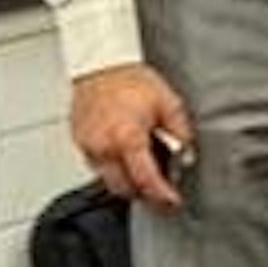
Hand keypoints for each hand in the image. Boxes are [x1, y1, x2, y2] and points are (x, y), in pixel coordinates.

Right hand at [69, 58, 194, 209]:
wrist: (101, 65)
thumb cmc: (131, 80)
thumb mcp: (169, 103)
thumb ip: (181, 133)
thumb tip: (187, 156)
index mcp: (127, 137)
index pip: (145, 180)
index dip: (161, 196)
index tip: (172, 201)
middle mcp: (104, 146)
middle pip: (124, 188)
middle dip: (144, 195)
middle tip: (162, 193)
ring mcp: (88, 146)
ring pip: (108, 180)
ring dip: (128, 183)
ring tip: (146, 173)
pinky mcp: (80, 143)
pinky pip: (97, 166)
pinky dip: (113, 168)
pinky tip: (126, 158)